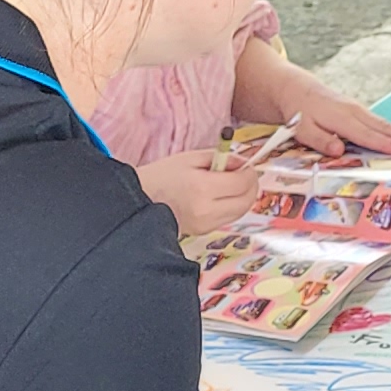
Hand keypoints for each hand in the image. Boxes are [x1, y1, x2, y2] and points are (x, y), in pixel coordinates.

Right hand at [140, 152, 263, 240]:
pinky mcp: (204, 232)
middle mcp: (207, 210)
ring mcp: (206, 224)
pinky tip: (219, 197)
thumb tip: (243, 163)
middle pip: (247, 200)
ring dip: (242, 196)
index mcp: (202, 188)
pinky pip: (228, 218)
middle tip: (244, 174)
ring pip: (241, 211)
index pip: (242, 183)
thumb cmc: (162, 176)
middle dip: (251, 185)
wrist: (139, 202)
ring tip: (230, 184)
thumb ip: (221, 158)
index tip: (245, 165)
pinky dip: (231, 206)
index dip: (249, 172)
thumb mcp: (190, 158)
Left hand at [277, 93, 390, 158]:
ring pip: (382, 123)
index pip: (364, 134)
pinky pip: (378, 122)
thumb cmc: (298, 112)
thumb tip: (338, 150)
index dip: (383, 143)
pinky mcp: (358, 111)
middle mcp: (352, 112)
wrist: (295, 88)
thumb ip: (319, 139)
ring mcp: (357, 110)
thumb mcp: (300, 128)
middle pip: (381, 126)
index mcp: (339, 117)